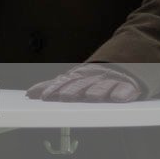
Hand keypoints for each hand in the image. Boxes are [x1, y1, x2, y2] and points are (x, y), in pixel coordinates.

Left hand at [26, 63, 144, 102]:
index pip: (63, 82)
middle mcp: (93, 76)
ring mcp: (111, 79)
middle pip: (81, 83)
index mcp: (79, 75)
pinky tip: (118, 98)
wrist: (128, 60)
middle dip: (72, 90)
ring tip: (92, 96)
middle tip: (65, 97)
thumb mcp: (76, 78)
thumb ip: (54, 86)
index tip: (43, 97)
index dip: (53, 89)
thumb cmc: (96, 77)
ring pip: (102, 85)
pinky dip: (121, 92)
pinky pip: (125, 88)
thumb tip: (29, 93)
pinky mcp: (129, 85)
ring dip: (96, 90)